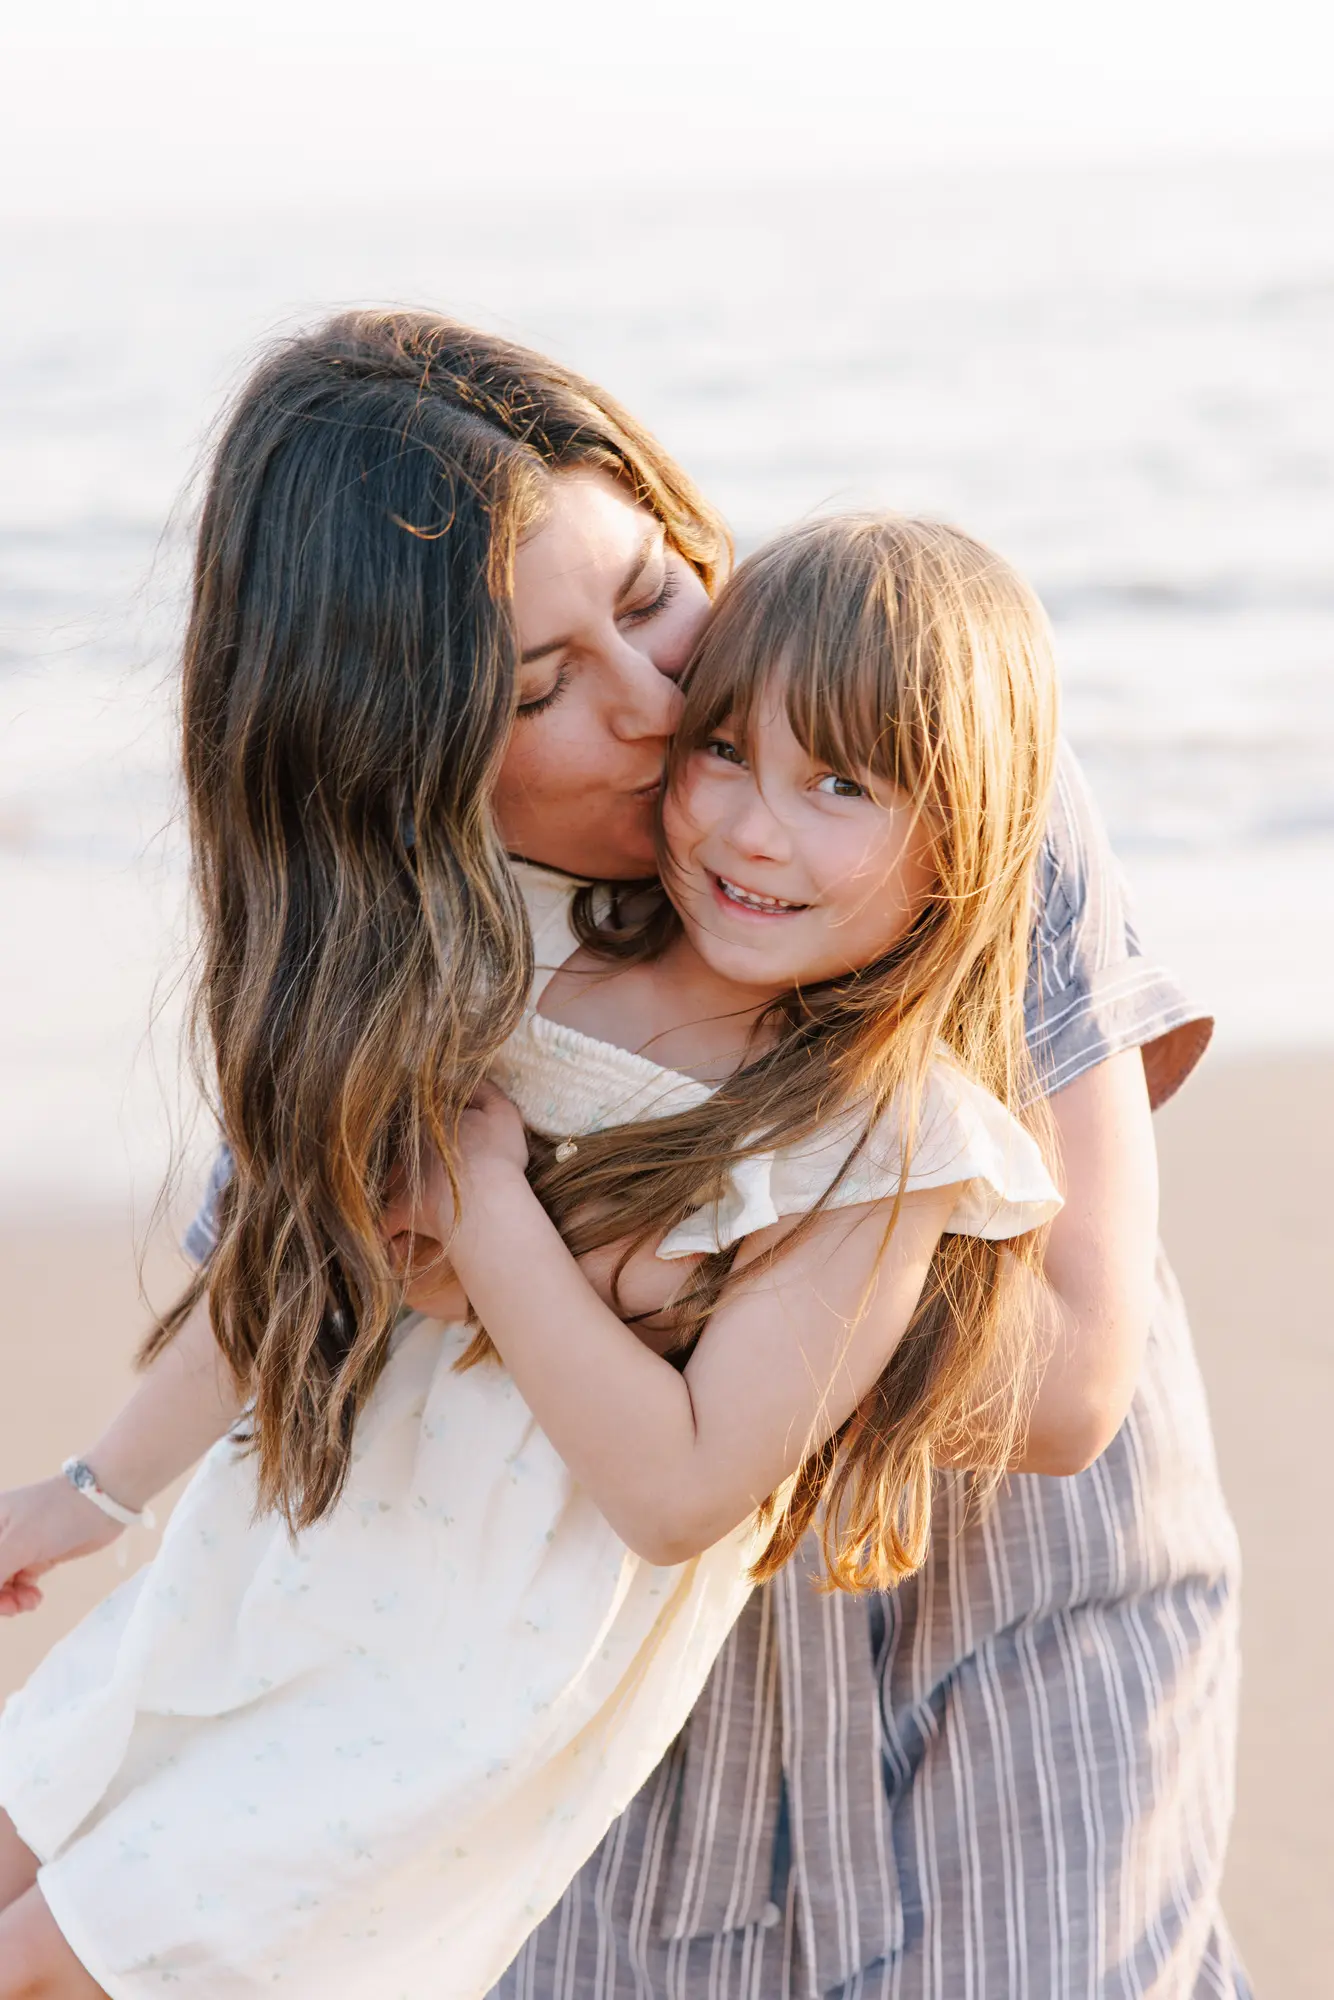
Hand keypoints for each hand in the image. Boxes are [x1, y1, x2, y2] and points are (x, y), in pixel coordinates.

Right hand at [0, 1476, 123, 1616]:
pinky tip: (34, 1598)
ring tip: (27, 1603)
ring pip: (0, 1583)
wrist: (103, 1501)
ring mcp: (17, 1546)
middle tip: (10, 1609)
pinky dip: (22, 1595)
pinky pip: (18, 1583)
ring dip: (8, 1600)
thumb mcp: (15, 1543)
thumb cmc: (55, 1514)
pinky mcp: (36, 1556)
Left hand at [380, 1084, 529, 1313]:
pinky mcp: (399, 1209)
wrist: (486, 1199)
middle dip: (416, 1155)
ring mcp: (399, 1178)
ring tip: (414, 1198)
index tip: (452, 1140)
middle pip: (408, 1147)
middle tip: (437, 1170)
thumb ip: (485, 1090)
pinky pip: (384, 1222)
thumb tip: (469, 1078)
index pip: (428, 1117)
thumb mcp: (503, 1111)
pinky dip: (383, 1230)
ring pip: (393, 1178)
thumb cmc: (497, 1156)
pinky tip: (384, 1239)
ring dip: (399, 1185)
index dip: (440, 1128)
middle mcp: (408, 1146)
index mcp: (430, 1121)